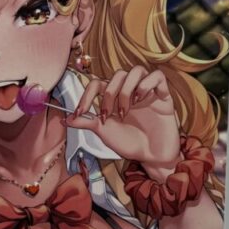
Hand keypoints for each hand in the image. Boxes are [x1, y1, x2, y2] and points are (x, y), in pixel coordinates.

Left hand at [62, 67, 180, 179]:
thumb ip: (86, 123)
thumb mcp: (104, 133)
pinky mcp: (164, 94)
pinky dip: (146, 84)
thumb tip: (64, 119)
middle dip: (109, 94)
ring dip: (126, 90)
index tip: (80, 112)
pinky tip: (142, 100)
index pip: (97, 84)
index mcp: (114, 98)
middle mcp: (130, 91)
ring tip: (126, 110)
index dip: (86, 95)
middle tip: (108, 115)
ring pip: (136, 71)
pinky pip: (157, 76)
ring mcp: (147, 91)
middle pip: (117, 74)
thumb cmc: (130, 143)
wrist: (152, 157)